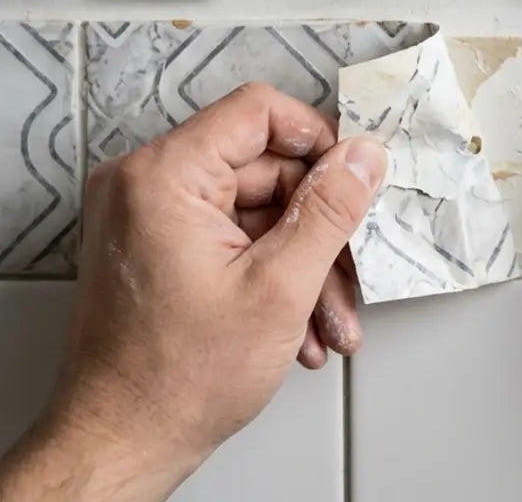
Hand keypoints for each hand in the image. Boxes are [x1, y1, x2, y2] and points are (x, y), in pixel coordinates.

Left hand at [1, 82, 385, 501]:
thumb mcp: (279, 288)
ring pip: (254, 210)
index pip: (258, 112)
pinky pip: (231, 236)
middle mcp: (145, 185)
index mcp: (163, 176)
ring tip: (329, 317)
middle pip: (263, 168)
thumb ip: (329, 210)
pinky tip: (300, 324)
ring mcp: (147, 217)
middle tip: (349, 269)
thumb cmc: (173, 384)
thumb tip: (363, 157)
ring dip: (301, 261)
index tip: (352, 177)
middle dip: (316, 226)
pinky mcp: (155, 247)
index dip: (317, 140)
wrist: (118, 450)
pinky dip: (269, 272)